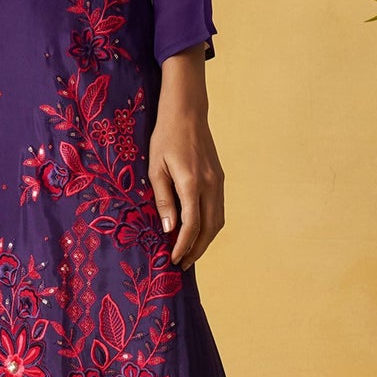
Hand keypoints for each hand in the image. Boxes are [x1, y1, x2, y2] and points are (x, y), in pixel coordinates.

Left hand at [147, 48, 224, 269]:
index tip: (173, 259)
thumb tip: (169, 229)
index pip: (192, 225)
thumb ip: (163, 199)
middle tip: (183, 264)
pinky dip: (210, 225)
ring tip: (190, 252)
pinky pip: (218, 209)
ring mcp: (219, 182)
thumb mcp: (155, 168)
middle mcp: (210, 185)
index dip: (183, 245)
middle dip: (197, 249)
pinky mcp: (220, 178)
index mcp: (192, 183)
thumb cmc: (165, 137)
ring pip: (218, 221)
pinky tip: (198, 231)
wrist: (187, 112)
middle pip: (210, 228)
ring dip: (206, 240)